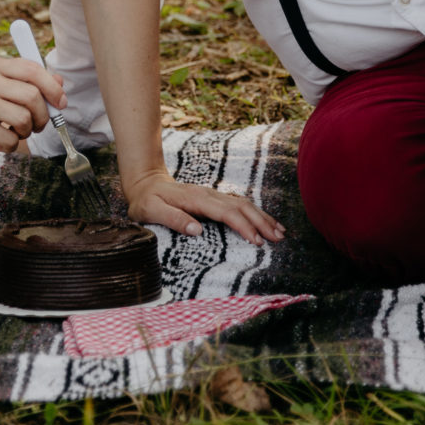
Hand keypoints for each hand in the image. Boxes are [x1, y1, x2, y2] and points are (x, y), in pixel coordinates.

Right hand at [0, 56, 63, 154]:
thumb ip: (27, 81)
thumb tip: (60, 83)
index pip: (33, 69)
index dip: (52, 87)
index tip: (60, 102)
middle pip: (32, 96)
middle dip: (43, 115)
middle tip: (37, 124)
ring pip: (24, 118)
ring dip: (27, 131)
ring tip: (16, 132)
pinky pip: (10, 139)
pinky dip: (11, 144)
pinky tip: (1, 142)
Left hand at [124, 166, 284, 244]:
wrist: (145, 183)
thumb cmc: (146, 201)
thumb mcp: (152, 211)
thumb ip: (173, 219)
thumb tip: (198, 230)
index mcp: (196, 199)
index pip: (226, 212)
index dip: (243, 226)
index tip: (256, 241)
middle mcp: (208, 195)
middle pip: (242, 206)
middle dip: (262, 222)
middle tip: (278, 239)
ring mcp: (212, 195)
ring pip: (243, 203)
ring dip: (262, 217)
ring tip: (280, 232)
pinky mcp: (213, 198)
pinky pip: (238, 204)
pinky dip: (255, 213)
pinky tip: (265, 222)